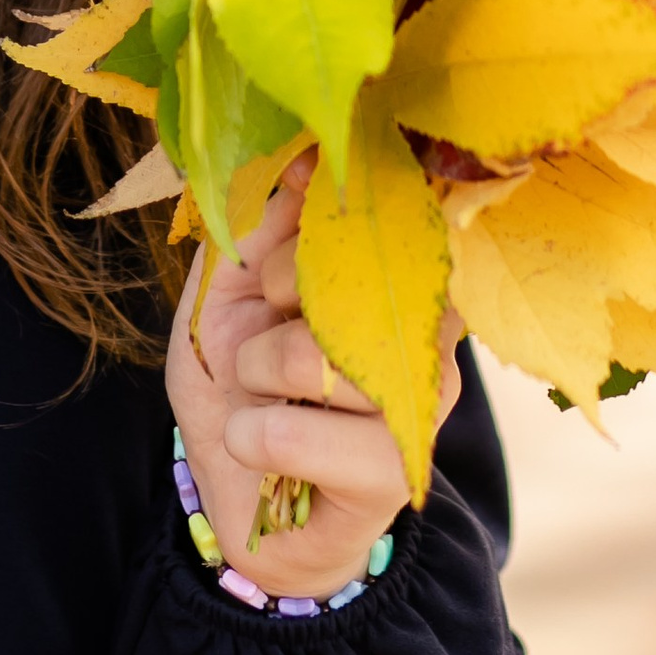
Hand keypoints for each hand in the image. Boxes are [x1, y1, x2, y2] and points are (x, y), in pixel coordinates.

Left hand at [165, 151, 462, 602]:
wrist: (237, 494)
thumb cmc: (239, 384)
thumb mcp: (226, 292)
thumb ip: (258, 225)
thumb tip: (299, 160)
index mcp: (394, 276)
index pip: (370, 214)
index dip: (297, 237)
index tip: (269, 276)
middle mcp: (429, 332)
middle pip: (344, 276)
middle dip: (270, 299)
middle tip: (262, 342)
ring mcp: (419, 404)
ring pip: (318, 359)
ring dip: (255, 375)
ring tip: (258, 396)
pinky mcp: (394, 473)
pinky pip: (296, 436)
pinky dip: (250, 435)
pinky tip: (259, 445)